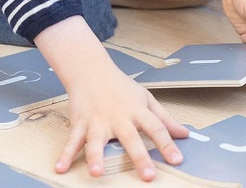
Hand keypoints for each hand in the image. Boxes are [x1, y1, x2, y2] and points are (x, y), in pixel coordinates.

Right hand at [40, 18, 185, 180]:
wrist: (90, 70)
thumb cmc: (120, 87)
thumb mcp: (146, 99)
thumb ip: (165, 118)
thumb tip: (185, 134)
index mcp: (137, 111)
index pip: (156, 127)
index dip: (167, 144)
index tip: (177, 160)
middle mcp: (118, 117)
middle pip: (130, 137)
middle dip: (139, 156)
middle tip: (148, 175)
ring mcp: (97, 121)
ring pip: (96, 141)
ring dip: (95, 157)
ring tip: (97, 173)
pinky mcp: (80, 124)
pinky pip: (72, 141)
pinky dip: (65, 155)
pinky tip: (60, 168)